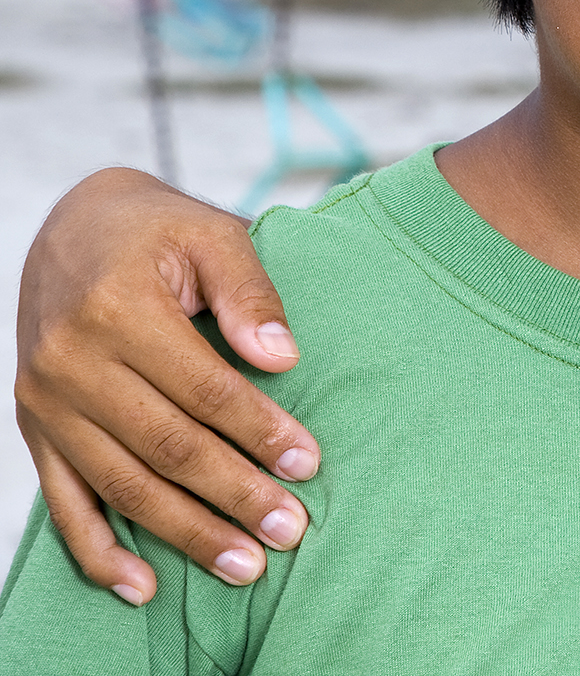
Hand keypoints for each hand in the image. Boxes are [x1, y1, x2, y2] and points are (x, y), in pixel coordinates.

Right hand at [14, 169, 319, 601]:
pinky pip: (65, 501)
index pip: (204, 389)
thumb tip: (284, 358)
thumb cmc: (157, 230)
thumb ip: (250, 292)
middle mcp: (71, 363)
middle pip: (166, 447)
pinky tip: (142, 586)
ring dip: (184, 533)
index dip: (259, 431)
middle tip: (290, 531)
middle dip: (233, 495)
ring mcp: (46, 402)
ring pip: (123, 484)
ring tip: (244, 565)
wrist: (70, 228)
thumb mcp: (211, 233)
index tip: (309, 464)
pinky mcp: (35, 428)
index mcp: (117, 309)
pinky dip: (99, 550)